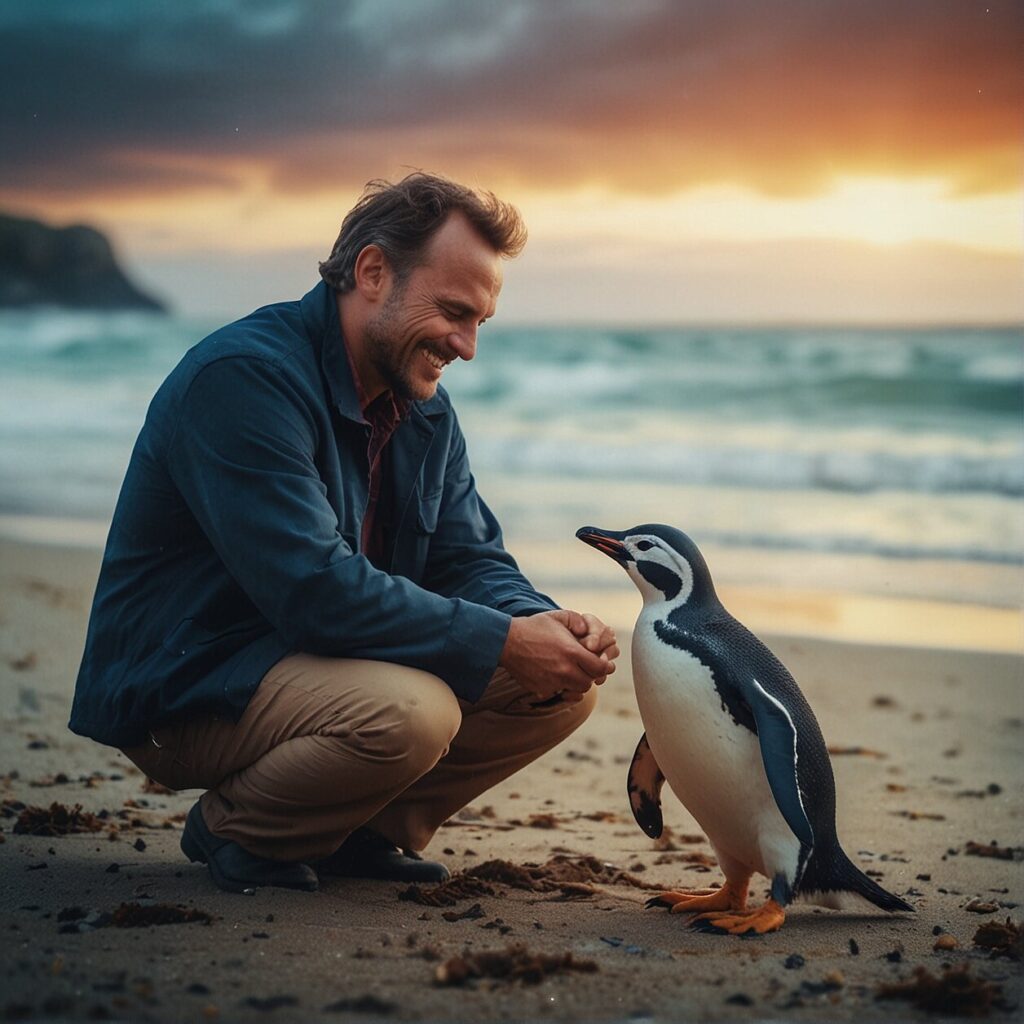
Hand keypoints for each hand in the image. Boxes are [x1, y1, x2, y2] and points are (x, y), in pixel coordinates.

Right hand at [499, 609, 615, 702]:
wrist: (506, 642)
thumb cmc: (534, 627)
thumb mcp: (559, 616)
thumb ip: (580, 622)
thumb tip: (590, 634)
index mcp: (571, 652)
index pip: (600, 668)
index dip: (604, 666)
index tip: (602, 662)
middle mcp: (564, 670)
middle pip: (589, 682)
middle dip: (591, 675)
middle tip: (586, 666)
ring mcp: (552, 682)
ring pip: (576, 691)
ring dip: (578, 682)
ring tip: (572, 671)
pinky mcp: (542, 689)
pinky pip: (559, 693)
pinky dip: (561, 687)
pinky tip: (556, 675)